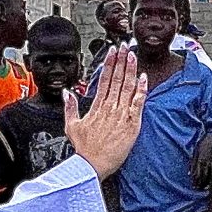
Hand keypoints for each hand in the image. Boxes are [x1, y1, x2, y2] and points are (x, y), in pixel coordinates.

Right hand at [67, 49, 148, 179]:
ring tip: (133, 55)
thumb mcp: (71, 126)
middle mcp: (109, 107)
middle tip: (125, 46)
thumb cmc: (84, 150)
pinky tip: (144, 78)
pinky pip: (137, 103)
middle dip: (121, 60)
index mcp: (96, 107)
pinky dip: (141, 90)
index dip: (109, 63)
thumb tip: (67, 93)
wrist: (92, 165)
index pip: (103, 79)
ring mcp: (120, 115)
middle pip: (116, 79)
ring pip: (127, 87)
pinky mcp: (131, 124)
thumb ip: (70, 107)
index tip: (112, 51)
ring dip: (131, 70)